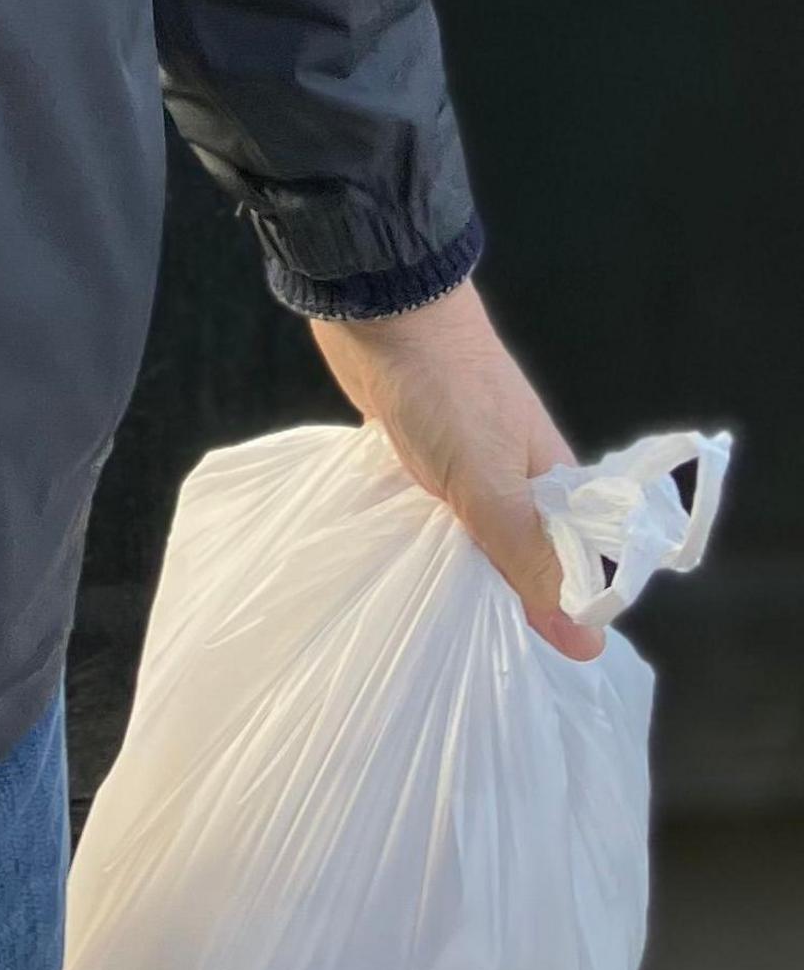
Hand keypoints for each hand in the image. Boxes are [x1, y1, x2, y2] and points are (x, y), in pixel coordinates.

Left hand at [309, 278, 604, 660]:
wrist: (381, 306)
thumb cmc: (446, 390)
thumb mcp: (492, 483)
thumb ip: (530, 556)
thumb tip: (588, 641)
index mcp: (553, 481)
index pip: (579, 565)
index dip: (567, 612)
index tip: (537, 663)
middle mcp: (518, 476)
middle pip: (524, 555)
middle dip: (506, 599)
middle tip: (477, 659)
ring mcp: (467, 464)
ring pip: (474, 535)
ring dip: (460, 570)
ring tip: (438, 631)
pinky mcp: (420, 454)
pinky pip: (433, 513)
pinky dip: (423, 540)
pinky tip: (404, 575)